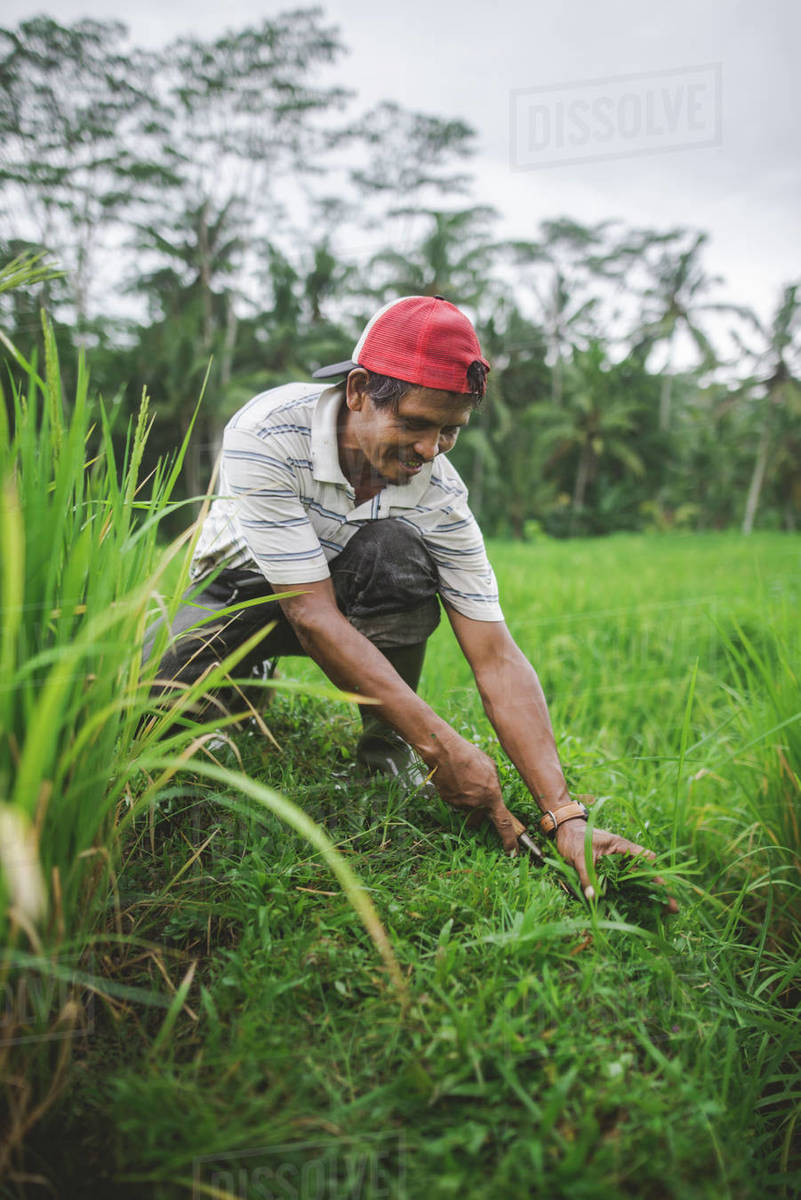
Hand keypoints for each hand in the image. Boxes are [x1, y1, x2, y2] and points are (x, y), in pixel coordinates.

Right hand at [428, 734, 518, 853]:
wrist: (444, 752)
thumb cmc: (470, 755)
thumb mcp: (491, 768)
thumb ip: (494, 784)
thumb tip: (493, 791)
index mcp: (492, 796)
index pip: (504, 824)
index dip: (509, 839)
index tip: (512, 851)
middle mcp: (476, 804)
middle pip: (480, 814)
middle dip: (480, 808)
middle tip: (476, 788)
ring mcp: (460, 804)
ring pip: (467, 807)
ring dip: (467, 797)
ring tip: (464, 776)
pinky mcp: (447, 800)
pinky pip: (455, 800)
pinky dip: (456, 792)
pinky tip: (454, 777)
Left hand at [555, 817, 678, 911]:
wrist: (563, 831)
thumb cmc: (573, 838)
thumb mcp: (580, 856)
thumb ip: (588, 876)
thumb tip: (594, 898)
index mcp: (620, 846)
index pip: (645, 856)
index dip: (653, 871)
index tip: (659, 887)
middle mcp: (623, 856)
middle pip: (645, 873)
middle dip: (658, 890)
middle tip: (673, 907)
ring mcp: (617, 865)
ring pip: (637, 881)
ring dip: (649, 895)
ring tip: (665, 912)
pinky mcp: (609, 872)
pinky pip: (624, 885)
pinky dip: (633, 896)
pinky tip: (643, 909)